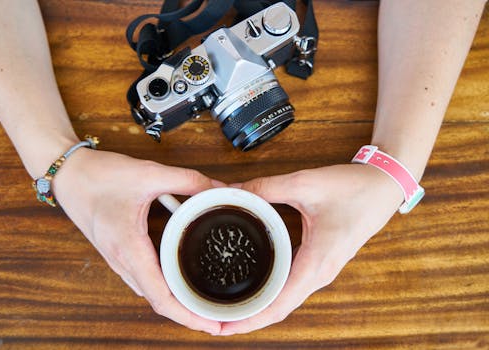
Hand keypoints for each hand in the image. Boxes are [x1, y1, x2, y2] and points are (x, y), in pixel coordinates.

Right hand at [52, 148, 221, 334]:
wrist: (66, 174)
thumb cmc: (98, 176)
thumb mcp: (148, 173)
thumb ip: (187, 180)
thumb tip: (218, 189)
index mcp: (129, 249)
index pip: (161, 297)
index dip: (189, 316)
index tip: (213, 326)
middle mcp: (122, 261)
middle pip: (158, 301)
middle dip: (189, 314)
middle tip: (219, 317)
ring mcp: (118, 259)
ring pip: (150, 292)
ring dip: (176, 303)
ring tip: (203, 303)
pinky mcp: (118, 252)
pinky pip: (143, 279)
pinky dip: (164, 287)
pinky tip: (179, 278)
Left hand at [220, 164, 403, 334]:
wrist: (383, 187)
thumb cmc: (352, 189)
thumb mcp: (304, 185)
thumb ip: (265, 188)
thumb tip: (232, 192)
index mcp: (316, 263)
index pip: (279, 305)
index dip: (249, 320)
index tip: (222, 327)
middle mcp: (319, 273)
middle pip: (279, 308)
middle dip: (247, 318)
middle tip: (215, 319)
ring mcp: (321, 270)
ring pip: (286, 299)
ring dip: (259, 306)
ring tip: (229, 307)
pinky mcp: (320, 262)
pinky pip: (292, 285)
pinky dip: (271, 292)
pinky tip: (254, 284)